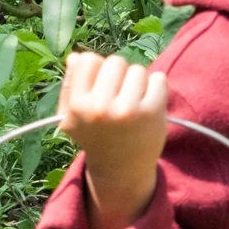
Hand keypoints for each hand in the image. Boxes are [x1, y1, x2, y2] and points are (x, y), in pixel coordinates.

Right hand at [59, 51, 168, 228]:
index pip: (88, 60)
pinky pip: (158, 79)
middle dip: (120, 75)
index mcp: (77, 106)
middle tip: (120, 96)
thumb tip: (75, 56)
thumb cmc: (96, 137)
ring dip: (139, 82)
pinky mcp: (152, 113)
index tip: (102, 86)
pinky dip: (157, 87)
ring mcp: (127, 110)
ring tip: (134, 103)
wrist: (121, 171)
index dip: (97, 69)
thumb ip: (71, 86)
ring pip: (138, 70)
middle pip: (115, 62)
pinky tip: (149, 104)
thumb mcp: (73, 116)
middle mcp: (100, 108)